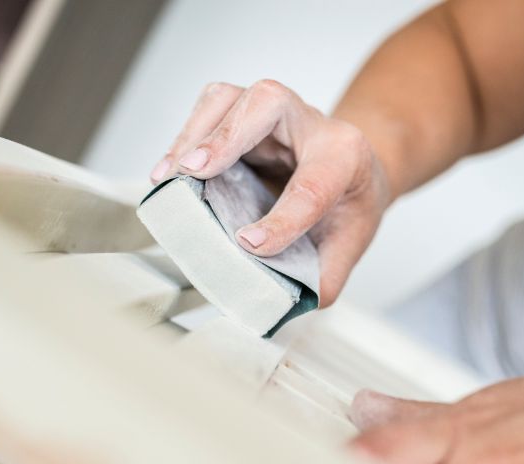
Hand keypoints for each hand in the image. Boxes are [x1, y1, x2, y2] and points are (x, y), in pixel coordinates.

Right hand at [150, 80, 391, 305]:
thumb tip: (274, 304)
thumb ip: (321, 278)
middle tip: (194, 171)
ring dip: (194, 134)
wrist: (355, 166)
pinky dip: (183, 136)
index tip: (248, 244)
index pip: (314, 183)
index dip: (282, 218)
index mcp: (344, 157)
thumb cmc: (348, 202)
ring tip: (170, 175)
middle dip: (228, 137)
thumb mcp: (350, 243)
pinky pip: (210, 108)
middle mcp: (308, 123)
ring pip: (230, 98)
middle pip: (268, 103)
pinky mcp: (242, 112)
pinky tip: (168, 171)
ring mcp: (272, 113)